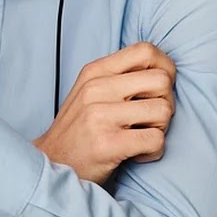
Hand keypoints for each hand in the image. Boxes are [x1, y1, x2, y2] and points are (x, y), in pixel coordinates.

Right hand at [34, 42, 176, 183]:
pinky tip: (137, 154)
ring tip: (141, 137)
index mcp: (95, 72)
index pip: (146, 51)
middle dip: (166, 102)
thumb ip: (120, 76)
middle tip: (150, 120)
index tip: (159, 90)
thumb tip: (164, 69)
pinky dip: (154, 151)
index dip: (165, 68)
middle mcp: (96, 89)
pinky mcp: (108, 144)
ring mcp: (100, 116)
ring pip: (163, 110)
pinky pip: (156, 140)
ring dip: (160, 128)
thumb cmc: (78, 130)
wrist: (50, 165)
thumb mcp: (90, 92)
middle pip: (162, 80)